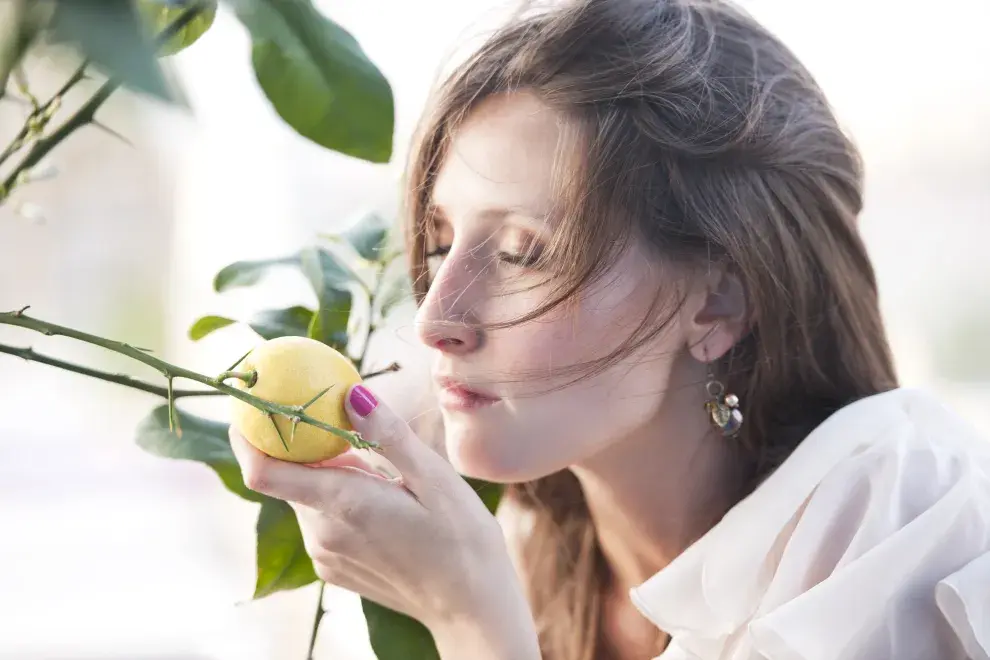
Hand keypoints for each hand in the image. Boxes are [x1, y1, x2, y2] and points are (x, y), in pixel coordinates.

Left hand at [228, 383, 535, 648]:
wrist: (471, 608)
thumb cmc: (461, 540)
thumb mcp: (435, 478)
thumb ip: (388, 435)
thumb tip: (351, 394)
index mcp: (343, 504)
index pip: (263, 472)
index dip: (246, 437)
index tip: (249, 406)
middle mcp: (323, 533)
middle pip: (288, 477)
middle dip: (300, 444)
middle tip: (332, 414)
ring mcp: (326, 554)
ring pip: (307, 497)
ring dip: (326, 472)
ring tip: (374, 464)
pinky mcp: (335, 568)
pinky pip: (322, 520)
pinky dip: (336, 498)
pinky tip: (379, 497)